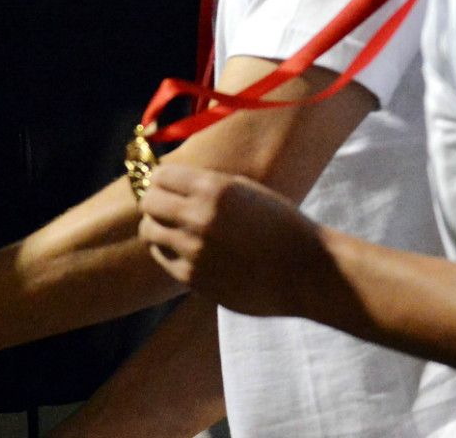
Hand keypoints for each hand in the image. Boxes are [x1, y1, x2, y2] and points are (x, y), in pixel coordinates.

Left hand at [138, 163, 328, 318]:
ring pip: (150, 232)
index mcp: (214, 189)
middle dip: (155, 203)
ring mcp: (194, 250)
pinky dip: (168, 252)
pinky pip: (163, 259)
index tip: (168, 186)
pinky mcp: (194, 278)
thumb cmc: (282, 226)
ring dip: (158, 227)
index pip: (161, 176)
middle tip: (165, 207)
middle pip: (148, 203)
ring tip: (173, 229)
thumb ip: (208, 185)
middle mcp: (199, 217)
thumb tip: (169, 182)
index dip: (162, 180)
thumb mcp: (247, 190)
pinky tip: (185, 250)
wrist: (307, 271)